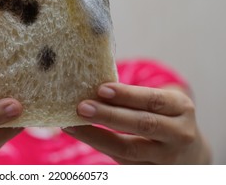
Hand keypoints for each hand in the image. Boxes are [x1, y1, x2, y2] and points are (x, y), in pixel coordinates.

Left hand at [63, 83, 210, 163]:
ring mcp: (167, 158)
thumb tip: (94, 88)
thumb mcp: (162, 102)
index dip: (127, 95)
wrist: (188, 154)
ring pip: (129, 149)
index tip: (101, 89)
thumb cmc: (164, 117)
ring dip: (97, 136)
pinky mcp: (151, 173)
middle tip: (82, 107)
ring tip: (73, 124)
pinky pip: (122, 161)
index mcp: (181, 108)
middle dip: (109, 116)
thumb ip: (136, 97)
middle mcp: (179, 134)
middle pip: (143, 124)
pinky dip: (99, 147)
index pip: (153, 100)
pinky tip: (82, 135)